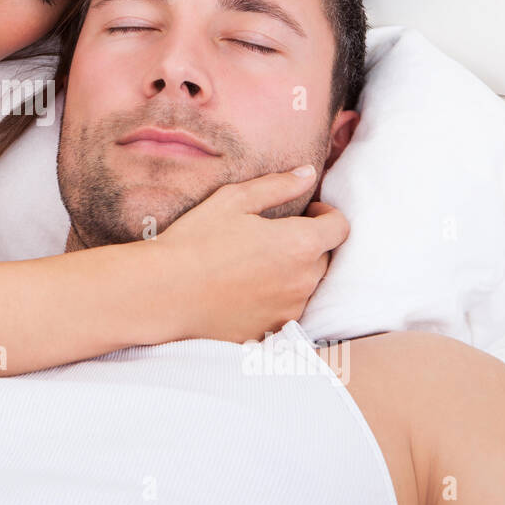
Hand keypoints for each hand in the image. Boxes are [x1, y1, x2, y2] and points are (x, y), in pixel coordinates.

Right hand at [136, 166, 348, 343]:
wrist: (164, 293)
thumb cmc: (195, 241)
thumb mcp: (233, 200)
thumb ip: (278, 186)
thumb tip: (308, 173)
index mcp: (300, 243)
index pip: (340, 228)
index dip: (327, 215)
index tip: (307, 212)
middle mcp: (303, 280)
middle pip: (326, 259)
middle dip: (310, 244)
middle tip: (275, 236)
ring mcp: (289, 310)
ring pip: (307, 286)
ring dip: (293, 273)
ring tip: (256, 263)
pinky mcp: (271, 331)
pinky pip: (286, 310)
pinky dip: (276, 298)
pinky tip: (245, 289)